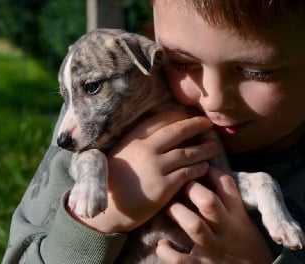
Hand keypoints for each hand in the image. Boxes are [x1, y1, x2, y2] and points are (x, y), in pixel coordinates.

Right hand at [70, 110, 219, 232]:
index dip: (177, 115)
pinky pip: (188, 173)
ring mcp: (156, 167)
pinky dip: (199, 168)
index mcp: (133, 140)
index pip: (159, 120)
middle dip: (195, 125)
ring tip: (214, 146)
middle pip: (177, 131)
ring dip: (203, 148)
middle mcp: (146, 150)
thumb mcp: (120, 154)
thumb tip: (157, 135)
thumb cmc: (112, 181)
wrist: (108, 208)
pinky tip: (205, 167)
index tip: (188, 114)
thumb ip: (137, 143)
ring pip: (187, 153)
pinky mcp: (164, 187)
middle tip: (208, 123)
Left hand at [156, 167, 273, 263]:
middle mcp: (226, 230)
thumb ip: (226, 200)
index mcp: (237, 216)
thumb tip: (204, 172)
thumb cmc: (243, 243)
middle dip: (191, 188)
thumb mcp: (242, 220)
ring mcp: (214, 249)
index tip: (198, 165)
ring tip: (166, 207)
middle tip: (178, 184)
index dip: (211, 171)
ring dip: (176, 212)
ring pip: (194, 225)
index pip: (227, 185)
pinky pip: (181, 259)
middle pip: (209, 202)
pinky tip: (162, 244)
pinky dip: (168, 251)